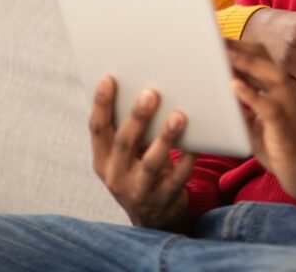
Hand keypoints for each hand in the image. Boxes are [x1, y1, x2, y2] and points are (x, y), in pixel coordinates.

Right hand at [89, 75, 196, 230]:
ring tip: (178, 116)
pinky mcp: (164, 199)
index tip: (108, 79)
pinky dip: (188, 159)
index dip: (101, 104)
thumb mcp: (127, 154)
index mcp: (103, 159)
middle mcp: (116, 176)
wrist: (154, 217)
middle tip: (151, 93)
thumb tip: (146, 87)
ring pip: (151, 164)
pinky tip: (198, 143)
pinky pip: (178, 177)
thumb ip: (131, 129)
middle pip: (124, 143)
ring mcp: (139, 190)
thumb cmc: (140, 170)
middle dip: (137, 118)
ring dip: (165, 138)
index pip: (97, 129)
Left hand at [227, 41, 295, 213]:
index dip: (242, 47)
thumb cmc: (284, 148)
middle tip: (216, 39)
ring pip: (273, 76)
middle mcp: (288, 93)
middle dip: (241, 48)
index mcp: (280, 91)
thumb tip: (220, 93)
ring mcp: (290, 108)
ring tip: (226, 54)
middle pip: (267, 60)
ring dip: (248, 64)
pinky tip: (235, 86)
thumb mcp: (258, 125)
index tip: (219, 38)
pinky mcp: (286, 127)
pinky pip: (270, 107)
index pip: (263, 60)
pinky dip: (252, 95)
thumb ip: (244, 108)